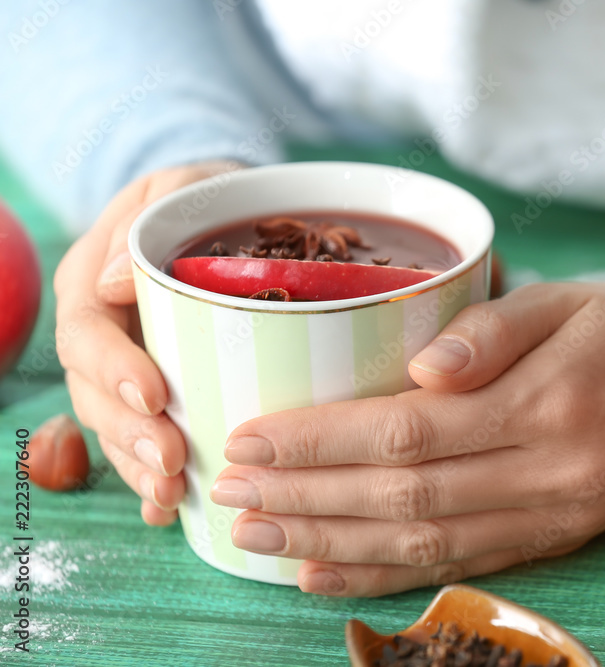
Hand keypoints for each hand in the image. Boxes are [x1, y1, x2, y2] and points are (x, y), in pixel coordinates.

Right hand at [55, 160, 242, 524]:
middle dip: (131, 434)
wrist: (217, 217)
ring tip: (173, 495)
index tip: (155, 394)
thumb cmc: (202, 198)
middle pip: (96, 395)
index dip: (114, 369)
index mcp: (91, 284)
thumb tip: (108, 282)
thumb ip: (143, 224)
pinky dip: (152, 479)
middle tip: (172, 462)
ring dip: (139, 467)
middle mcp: (101, 335)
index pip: (87, 334)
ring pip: (116, 428)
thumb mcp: (177, 189)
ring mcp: (122, 370)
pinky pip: (143, 441)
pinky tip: (172, 511)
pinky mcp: (155, 396)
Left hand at [212, 282, 604, 596]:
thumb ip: (495, 329)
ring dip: (330, 542)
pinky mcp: (550, 540)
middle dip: (307, 496)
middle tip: (229, 490)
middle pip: (403, 497)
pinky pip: (457, 567)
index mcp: (547, 403)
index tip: (254, 437)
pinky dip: (383, 576)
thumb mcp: (570, 300)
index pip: (410, 431)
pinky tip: (324, 572)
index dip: (323, 440)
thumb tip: (422, 369)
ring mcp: (549, 517)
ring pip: (421, 544)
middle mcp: (545, 473)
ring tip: (256, 537)